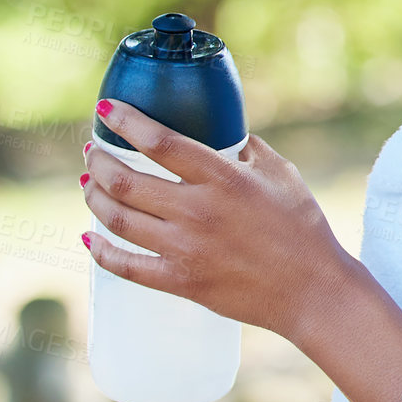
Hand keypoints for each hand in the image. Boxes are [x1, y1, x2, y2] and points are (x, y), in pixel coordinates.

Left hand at [80, 98, 351, 343]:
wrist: (311, 290)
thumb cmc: (303, 228)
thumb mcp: (281, 174)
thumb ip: (249, 149)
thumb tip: (226, 135)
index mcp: (223, 178)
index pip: (160, 142)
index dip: (126, 123)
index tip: (106, 111)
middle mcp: (198, 211)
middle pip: (127, 181)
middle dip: (100, 161)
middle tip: (94, 151)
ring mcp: (186, 249)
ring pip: (119, 220)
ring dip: (95, 198)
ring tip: (90, 184)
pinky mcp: (181, 282)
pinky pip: (126, 267)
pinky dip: (101, 251)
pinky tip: (90, 236)